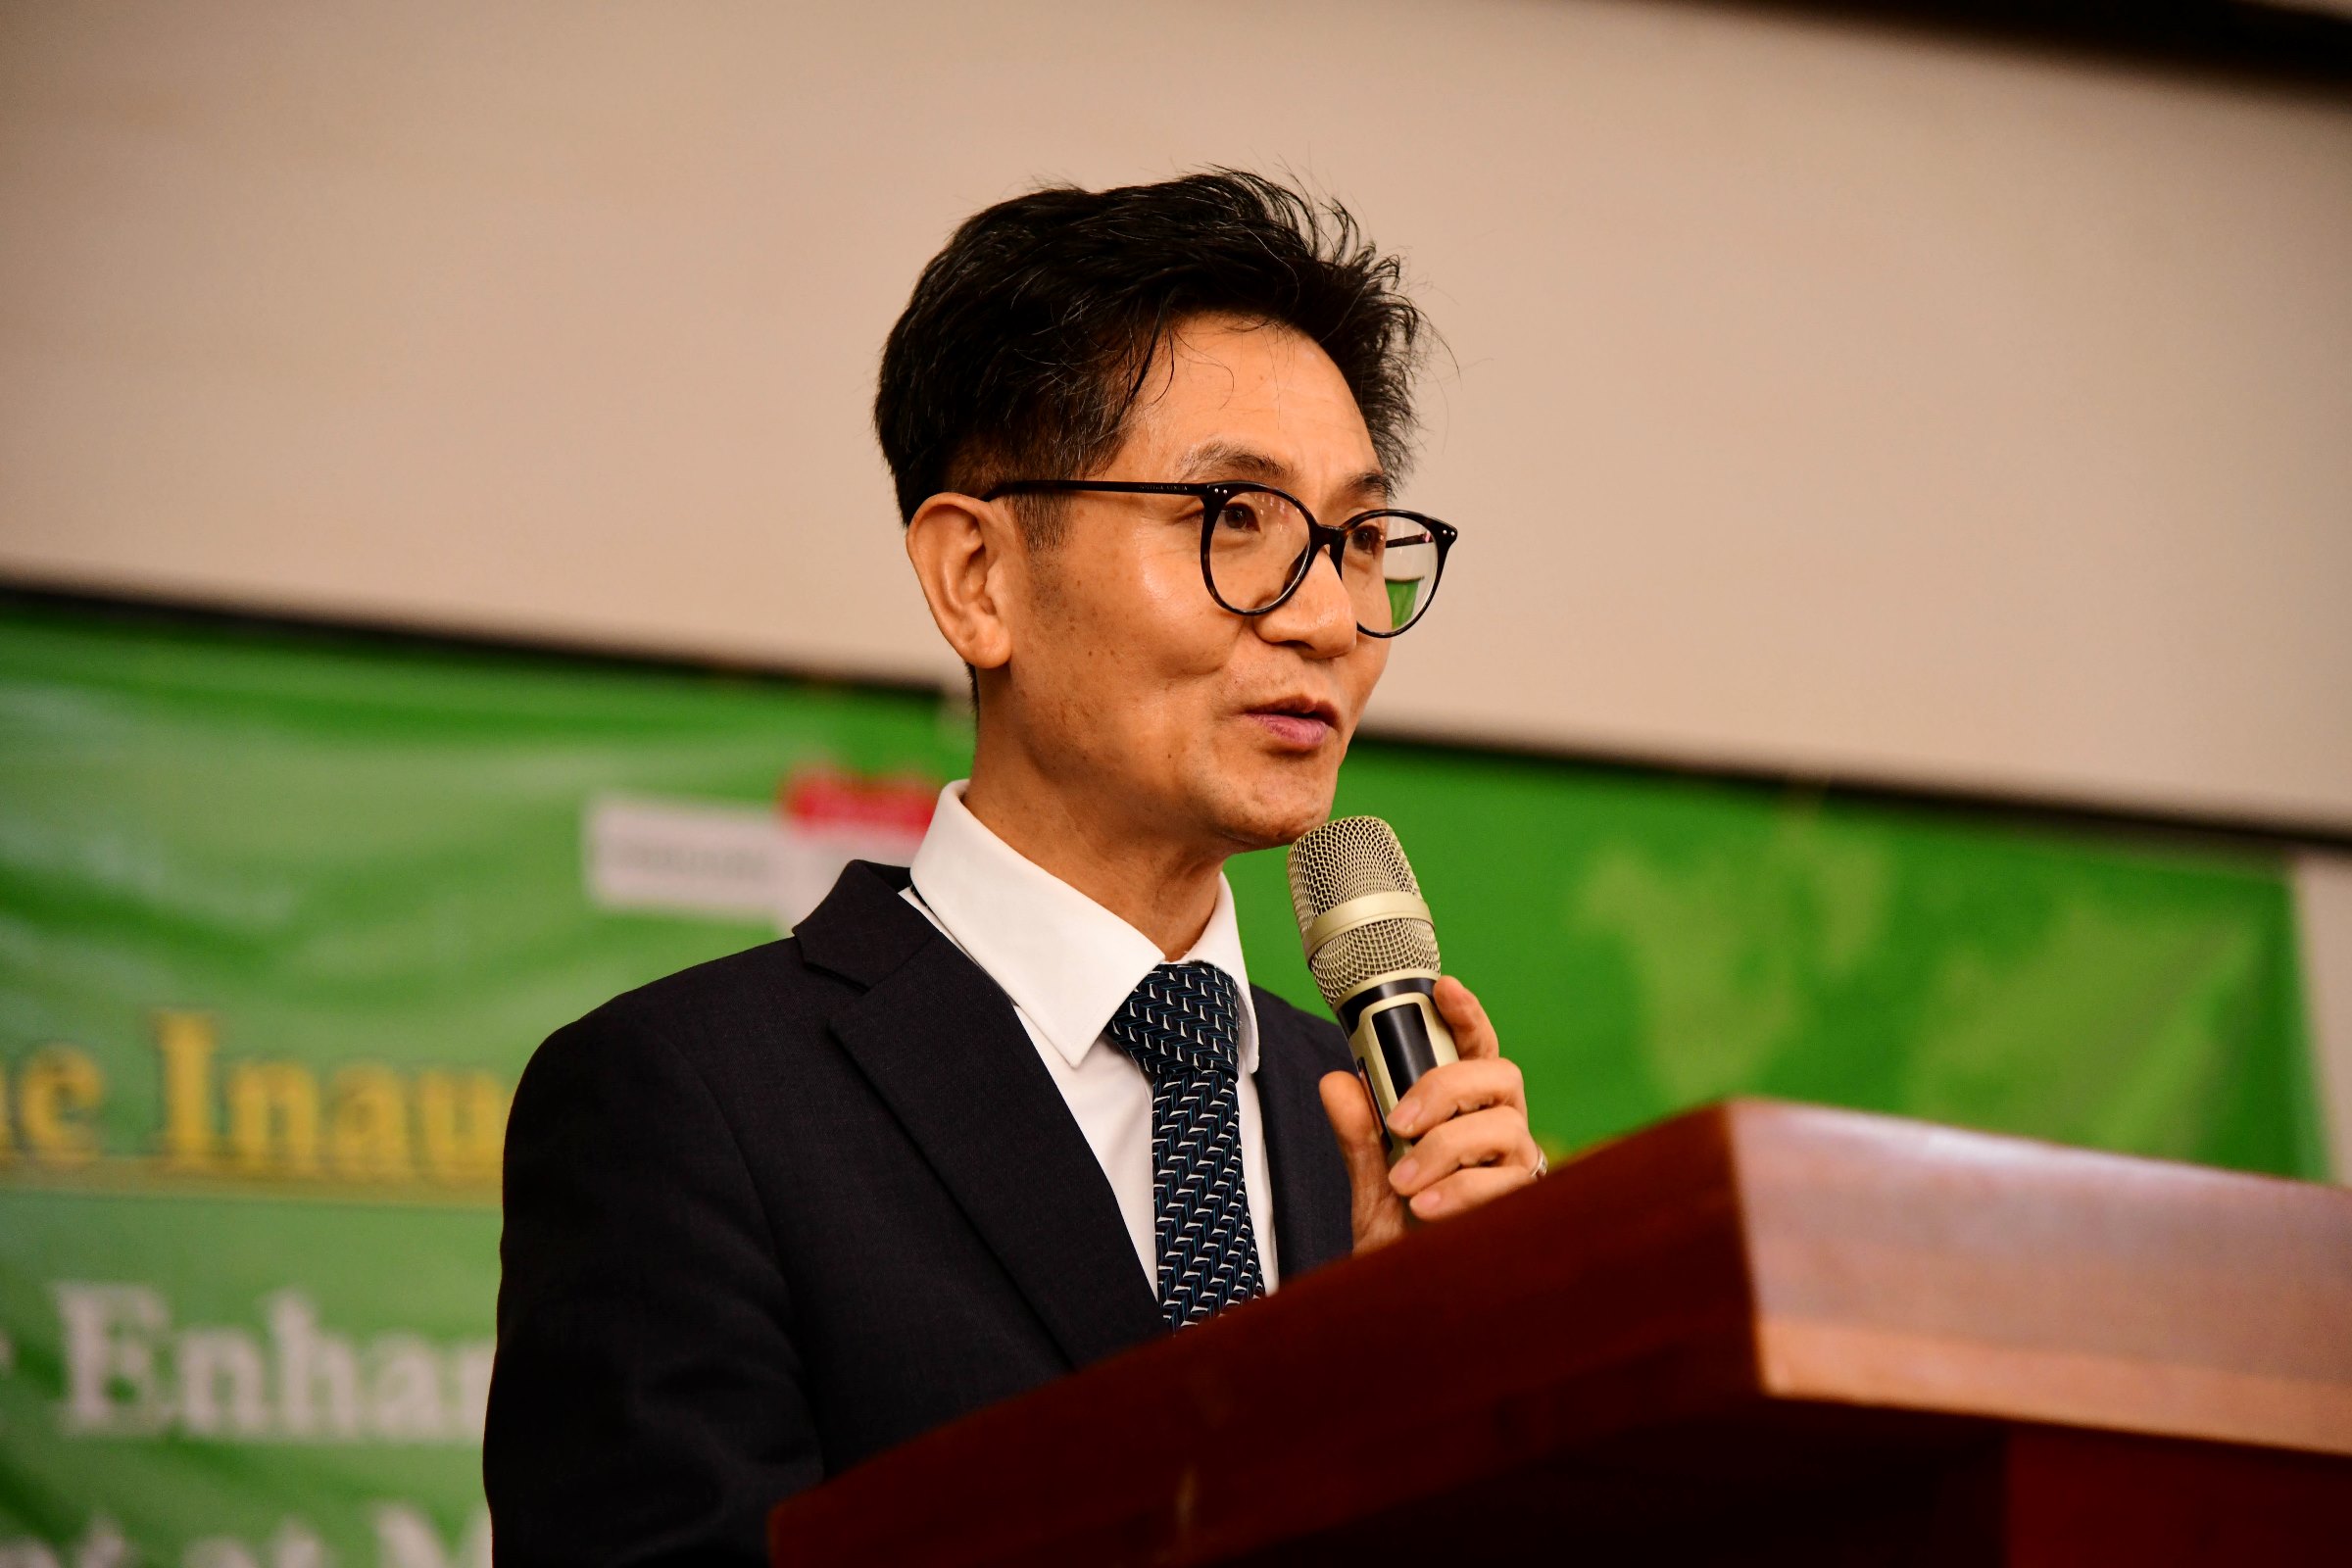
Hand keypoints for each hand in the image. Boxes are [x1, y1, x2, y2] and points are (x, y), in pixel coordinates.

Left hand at [1317, 976, 1541, 1254]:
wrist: (1416, 1307)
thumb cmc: (1404, 1240)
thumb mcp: (1369, 1186)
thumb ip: (1358, 1135)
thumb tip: (1335, 1081)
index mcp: (1468, 1112)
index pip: (1477, 1050)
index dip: (1468, 1014)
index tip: (1444, 987)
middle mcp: (1502, 1132)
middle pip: (1499, 1076)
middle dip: (1447, 1087)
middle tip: (1399, 1121)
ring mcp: (1519, 1168)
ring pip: (1504, 1127)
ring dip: (1446, 1148)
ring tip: (1403, 1183)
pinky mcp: (1526, 1207)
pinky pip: (1505, 1182)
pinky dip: (1461, 1190)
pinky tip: (1426, 1209)